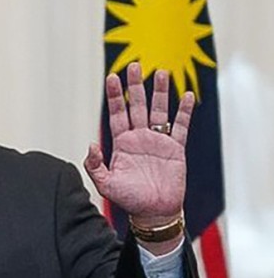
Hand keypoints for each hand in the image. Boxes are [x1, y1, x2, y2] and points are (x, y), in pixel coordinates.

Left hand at [84, 62, 193, 223]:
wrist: (153, 212)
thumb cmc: (129, 200)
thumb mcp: (105, 184)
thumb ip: (94, 164)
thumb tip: (90, 143)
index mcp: (121, 143)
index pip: (117, 113)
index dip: (115, 96)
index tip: (112, 77)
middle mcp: (139, 138)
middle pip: (138, 106)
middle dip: (136, 86)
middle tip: (135, 65)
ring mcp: (158, 141)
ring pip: (159, 111)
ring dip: (160, 92)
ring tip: (161, 72)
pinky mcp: (176, 148)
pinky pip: (180, 126)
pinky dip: (184, 111)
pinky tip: (186, 95)